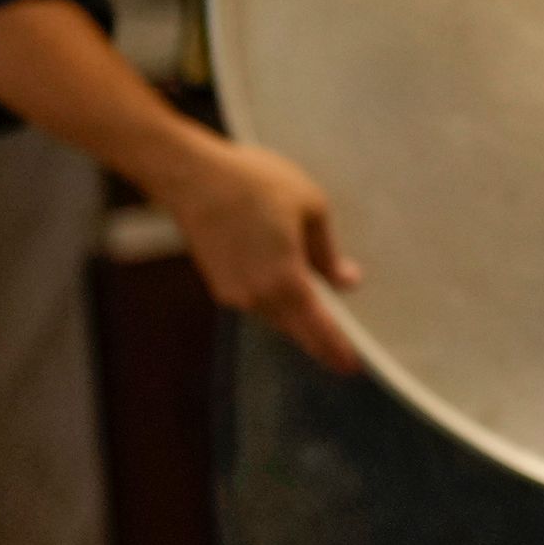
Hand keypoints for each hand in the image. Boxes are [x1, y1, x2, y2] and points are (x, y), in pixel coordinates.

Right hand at [155, 134, 361, 371]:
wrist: (193, 178)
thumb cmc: (253, 184)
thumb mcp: (310, 208)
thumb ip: (328, 252)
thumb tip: (345, 280)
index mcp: (286, 280)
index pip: (318, 327)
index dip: (336, 349)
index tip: (350, 366)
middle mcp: (258, 295)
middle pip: (295, 329)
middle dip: (319, 342)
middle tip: (340, 357)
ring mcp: (234, 292)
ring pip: (275, 316)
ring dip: (295, 320)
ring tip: (319, 323)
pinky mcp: (218, 283)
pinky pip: (256, 301)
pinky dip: (274, 302)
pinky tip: (285, 292)